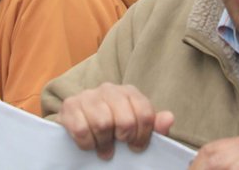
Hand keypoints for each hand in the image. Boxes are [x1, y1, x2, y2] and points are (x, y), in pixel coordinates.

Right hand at [57, 83, 173, 159]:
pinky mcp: (69, 105)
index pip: (144, 114)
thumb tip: (169, 118)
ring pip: (102, 124)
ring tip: (103, 148)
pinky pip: (81, 130)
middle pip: (125, 121)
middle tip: (118, 147)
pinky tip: (89, 144)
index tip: (136, 147)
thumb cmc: (113, 126)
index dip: (143, 136)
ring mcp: (88, 95)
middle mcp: (109, 89)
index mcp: (129, 92)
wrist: (79, 122)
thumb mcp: (136, 127)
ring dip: (103, 143)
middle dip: (122, 139)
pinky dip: (87, 144)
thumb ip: (154, 125)